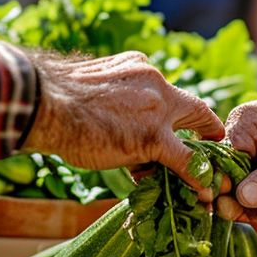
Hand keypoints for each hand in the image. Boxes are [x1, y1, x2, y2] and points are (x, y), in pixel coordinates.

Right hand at [22, 51, 224, 195]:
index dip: (175, 108)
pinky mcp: (153, 138)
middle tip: (212, 141)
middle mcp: (154, 82)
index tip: (179, 122)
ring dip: (198, 156)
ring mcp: (156, 109)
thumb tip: (105, 111)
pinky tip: (204, 189)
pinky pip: (185, 159)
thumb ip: (111, 93)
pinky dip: (197, 175)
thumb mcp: (91, 82)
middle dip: (204, 126)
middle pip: (191, 106)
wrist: (44, 104)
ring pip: (189, 133)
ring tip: (205, 175)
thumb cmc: (53, 97)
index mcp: (137, 67)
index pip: (165, 89)